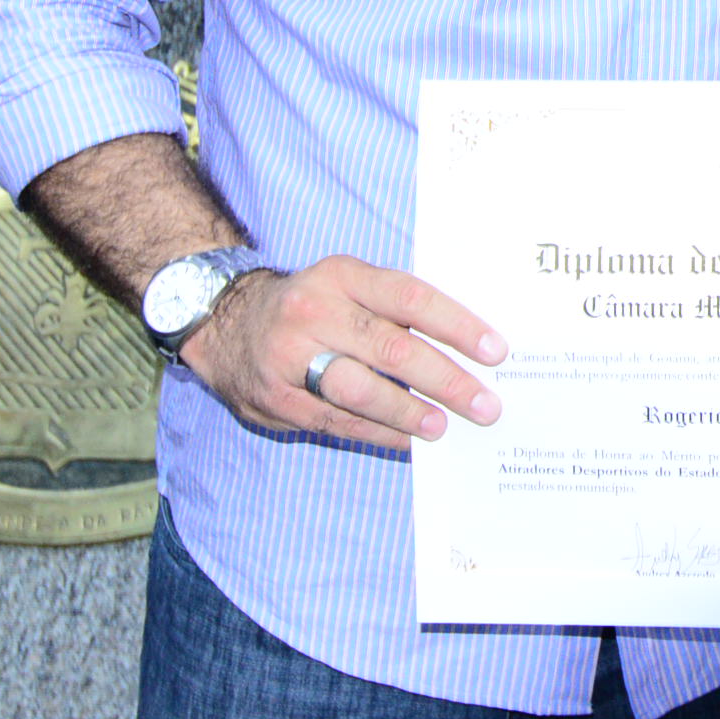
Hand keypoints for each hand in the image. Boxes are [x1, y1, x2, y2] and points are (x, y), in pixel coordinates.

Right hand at [180, 255, 507, 453]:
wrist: (224, 324)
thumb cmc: (311, 306)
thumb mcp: (346, 285)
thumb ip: (394, 307)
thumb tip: (464, 347)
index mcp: (343, 276)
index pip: (410, 297)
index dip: (457, 325)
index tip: (495, 351)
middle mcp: (315, 310)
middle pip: (391, 347)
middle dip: (445, 380)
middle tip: (484, 404)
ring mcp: (291, 355)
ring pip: (359, 388)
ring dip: (408, 412)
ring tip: (442, 427)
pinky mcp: (277, 397)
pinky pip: (337, 419)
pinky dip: (378, 433)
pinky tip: (408, 442)